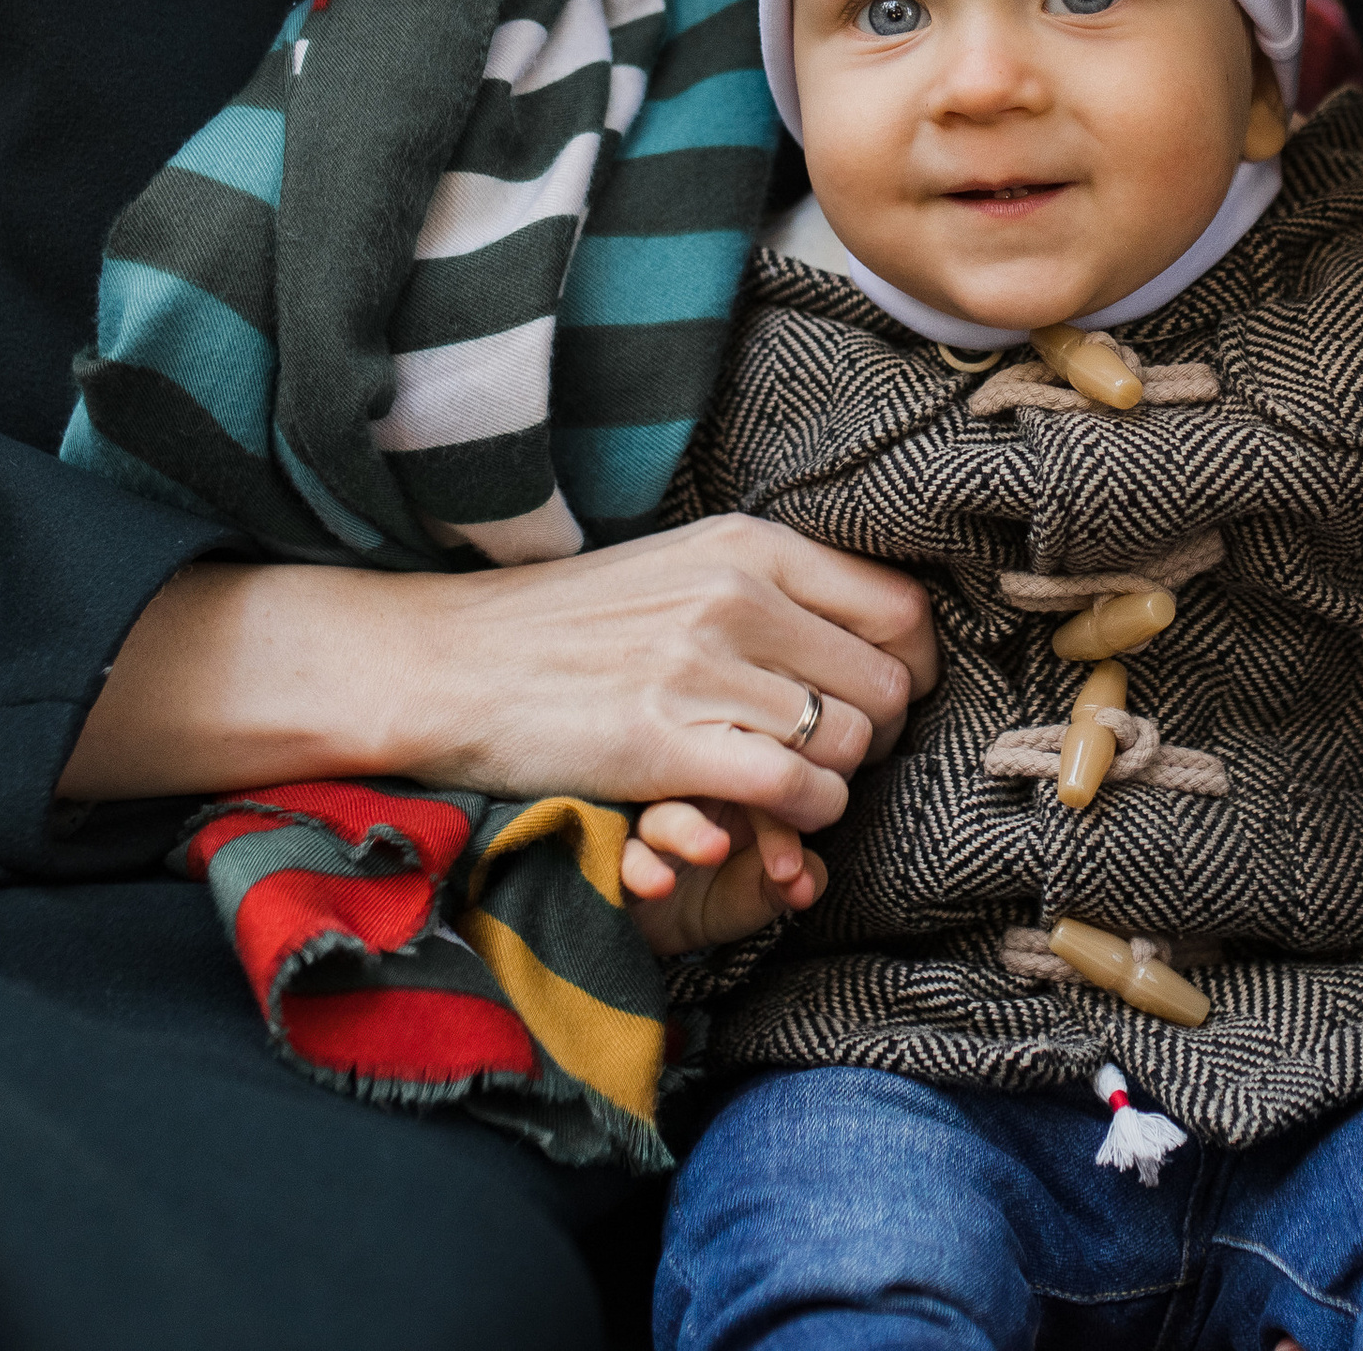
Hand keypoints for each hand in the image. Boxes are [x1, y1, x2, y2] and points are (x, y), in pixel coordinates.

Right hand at [404, 515, 938, 823]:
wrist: (448, 661)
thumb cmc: (570, 623)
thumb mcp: (683, 566)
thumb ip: (772, 587)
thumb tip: (870, 628)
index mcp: (750, 545)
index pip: (900, 607)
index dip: (914, 666)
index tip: (892, 698)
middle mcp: (737, 595)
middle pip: (886, 683)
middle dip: (878, 735)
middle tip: (838, 757)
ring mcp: (701, 666)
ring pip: (848, 742)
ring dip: (839, 782)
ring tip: (800, 788)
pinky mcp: (664, 741)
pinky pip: (794, 787)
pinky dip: (805, 814)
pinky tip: (778, 817)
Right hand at [624, 799, 826, 956]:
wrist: (645, 927)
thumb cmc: (706, 894)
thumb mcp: (751, 896)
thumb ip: (784, 885)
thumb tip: (810, 883)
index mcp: (733, 790)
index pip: (764, 785)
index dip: (782, 823)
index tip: (791, 873)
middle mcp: (690, 795)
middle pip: (716, 784)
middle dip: (748, 817)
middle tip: (771, 863)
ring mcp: (648, 818)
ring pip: (665, 811)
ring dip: (688, 829)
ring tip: (711, 850)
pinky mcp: (611, 849)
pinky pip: (622, 851)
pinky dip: (638, 866)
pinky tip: (657, 884)